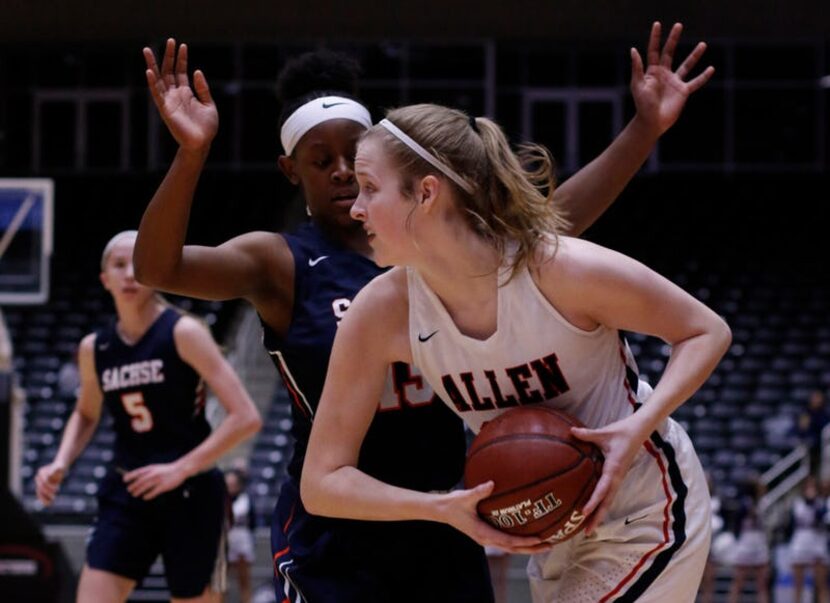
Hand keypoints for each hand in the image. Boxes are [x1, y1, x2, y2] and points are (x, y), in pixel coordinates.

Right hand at [35, 462, 65, 505]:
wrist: (60, 465)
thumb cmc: (60, 466)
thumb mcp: (60, 466)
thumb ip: (57, 469)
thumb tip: (55, 472)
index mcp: (41, 472)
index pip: (44, 482)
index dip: (50, 487)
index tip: (57, 490)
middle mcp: (38, 477)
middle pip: (41, 487)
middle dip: (47, 493)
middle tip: (54, 497)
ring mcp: (39, 482)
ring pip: (39, 492)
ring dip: (44, 498)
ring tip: (50, 502)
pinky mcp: (42, 486)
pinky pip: (40, 494)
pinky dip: (44, 499)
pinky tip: (48, 504)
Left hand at [123, 462, 188, 499]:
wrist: (180, 469)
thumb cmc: (166, 470)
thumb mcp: (156, 468)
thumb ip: (147, 472)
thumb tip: (135, 478)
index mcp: (151, 468)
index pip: (138, 472)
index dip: (130, 476)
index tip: (124, 480)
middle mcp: (154, 474)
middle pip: (140, 481)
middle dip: (133, 486)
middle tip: (129, 490)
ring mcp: (158, 480)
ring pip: (145, 487)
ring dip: (138, 491)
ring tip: (135, 494)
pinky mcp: (163, 486)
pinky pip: (153, 492)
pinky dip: (148, 495)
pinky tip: (145, 497)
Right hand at [143, 39, 218, 151]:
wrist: (202, 143)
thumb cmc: (206, 127)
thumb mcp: (209, 104)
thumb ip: (203, 88)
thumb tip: (196, 71)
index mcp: (186, 93)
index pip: (181, 71)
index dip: (181, 58)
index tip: (182, 45)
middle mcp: (176, 94)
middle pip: (168, 71)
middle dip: (168, 56)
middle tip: (169, 40)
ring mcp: (169, 101)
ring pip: (158, 79)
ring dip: (153, 65)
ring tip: (148, 50)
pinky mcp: (165, 109)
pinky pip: (157, 94)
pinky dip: (152, 83)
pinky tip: (149, 71)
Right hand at [438, 482, 551, 553]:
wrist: (441, 510)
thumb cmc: (453, 504)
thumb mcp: (465, 497)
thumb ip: (479, 491)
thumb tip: (492, 483)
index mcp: (483, 534)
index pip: (508, 541)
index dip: (524, 542)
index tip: (539, 539)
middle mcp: (487, 539)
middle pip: (514, 549)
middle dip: (533, 549)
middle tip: (551, 544)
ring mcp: (487, 538)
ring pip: (511, 548)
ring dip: (528, 547)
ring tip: (545, 542)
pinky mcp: (487, 534)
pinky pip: (506, 541)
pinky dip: (519, 540)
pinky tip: (528, 533)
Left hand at [571, 415, 647, 534]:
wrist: (638, 431)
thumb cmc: (621, 432)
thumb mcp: (604, 432)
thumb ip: (587, 434)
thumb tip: (571, 431)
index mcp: (614, 468)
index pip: (602, 488)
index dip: (593, 501)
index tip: (583, 512)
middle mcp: (617, 477)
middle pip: (607, 502)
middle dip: (597, 517)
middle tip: (586, 532)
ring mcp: (618, 479)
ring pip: (608, 501)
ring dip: (599, 514)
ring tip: (588, 529)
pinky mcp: (617, 478)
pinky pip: (608, 494)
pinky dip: (601, 505)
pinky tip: (592, 511)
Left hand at [630, 22, 714, 136]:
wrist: (652, 122)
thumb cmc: (642, 105)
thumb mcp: (638, 85)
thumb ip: (637, 68)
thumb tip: (633, 50)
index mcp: (652, 72)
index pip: (654, 51)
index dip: (655, 38)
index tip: (657, 24)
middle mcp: (664, 74)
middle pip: (669, 52)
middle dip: (673, 39)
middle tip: (678, 25)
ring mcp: (674, 82)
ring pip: (686, 65)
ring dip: (695, 55)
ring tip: (703, 44)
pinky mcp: (683, 91)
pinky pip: (695, 82)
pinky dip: (703, 76)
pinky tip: (711, 68)